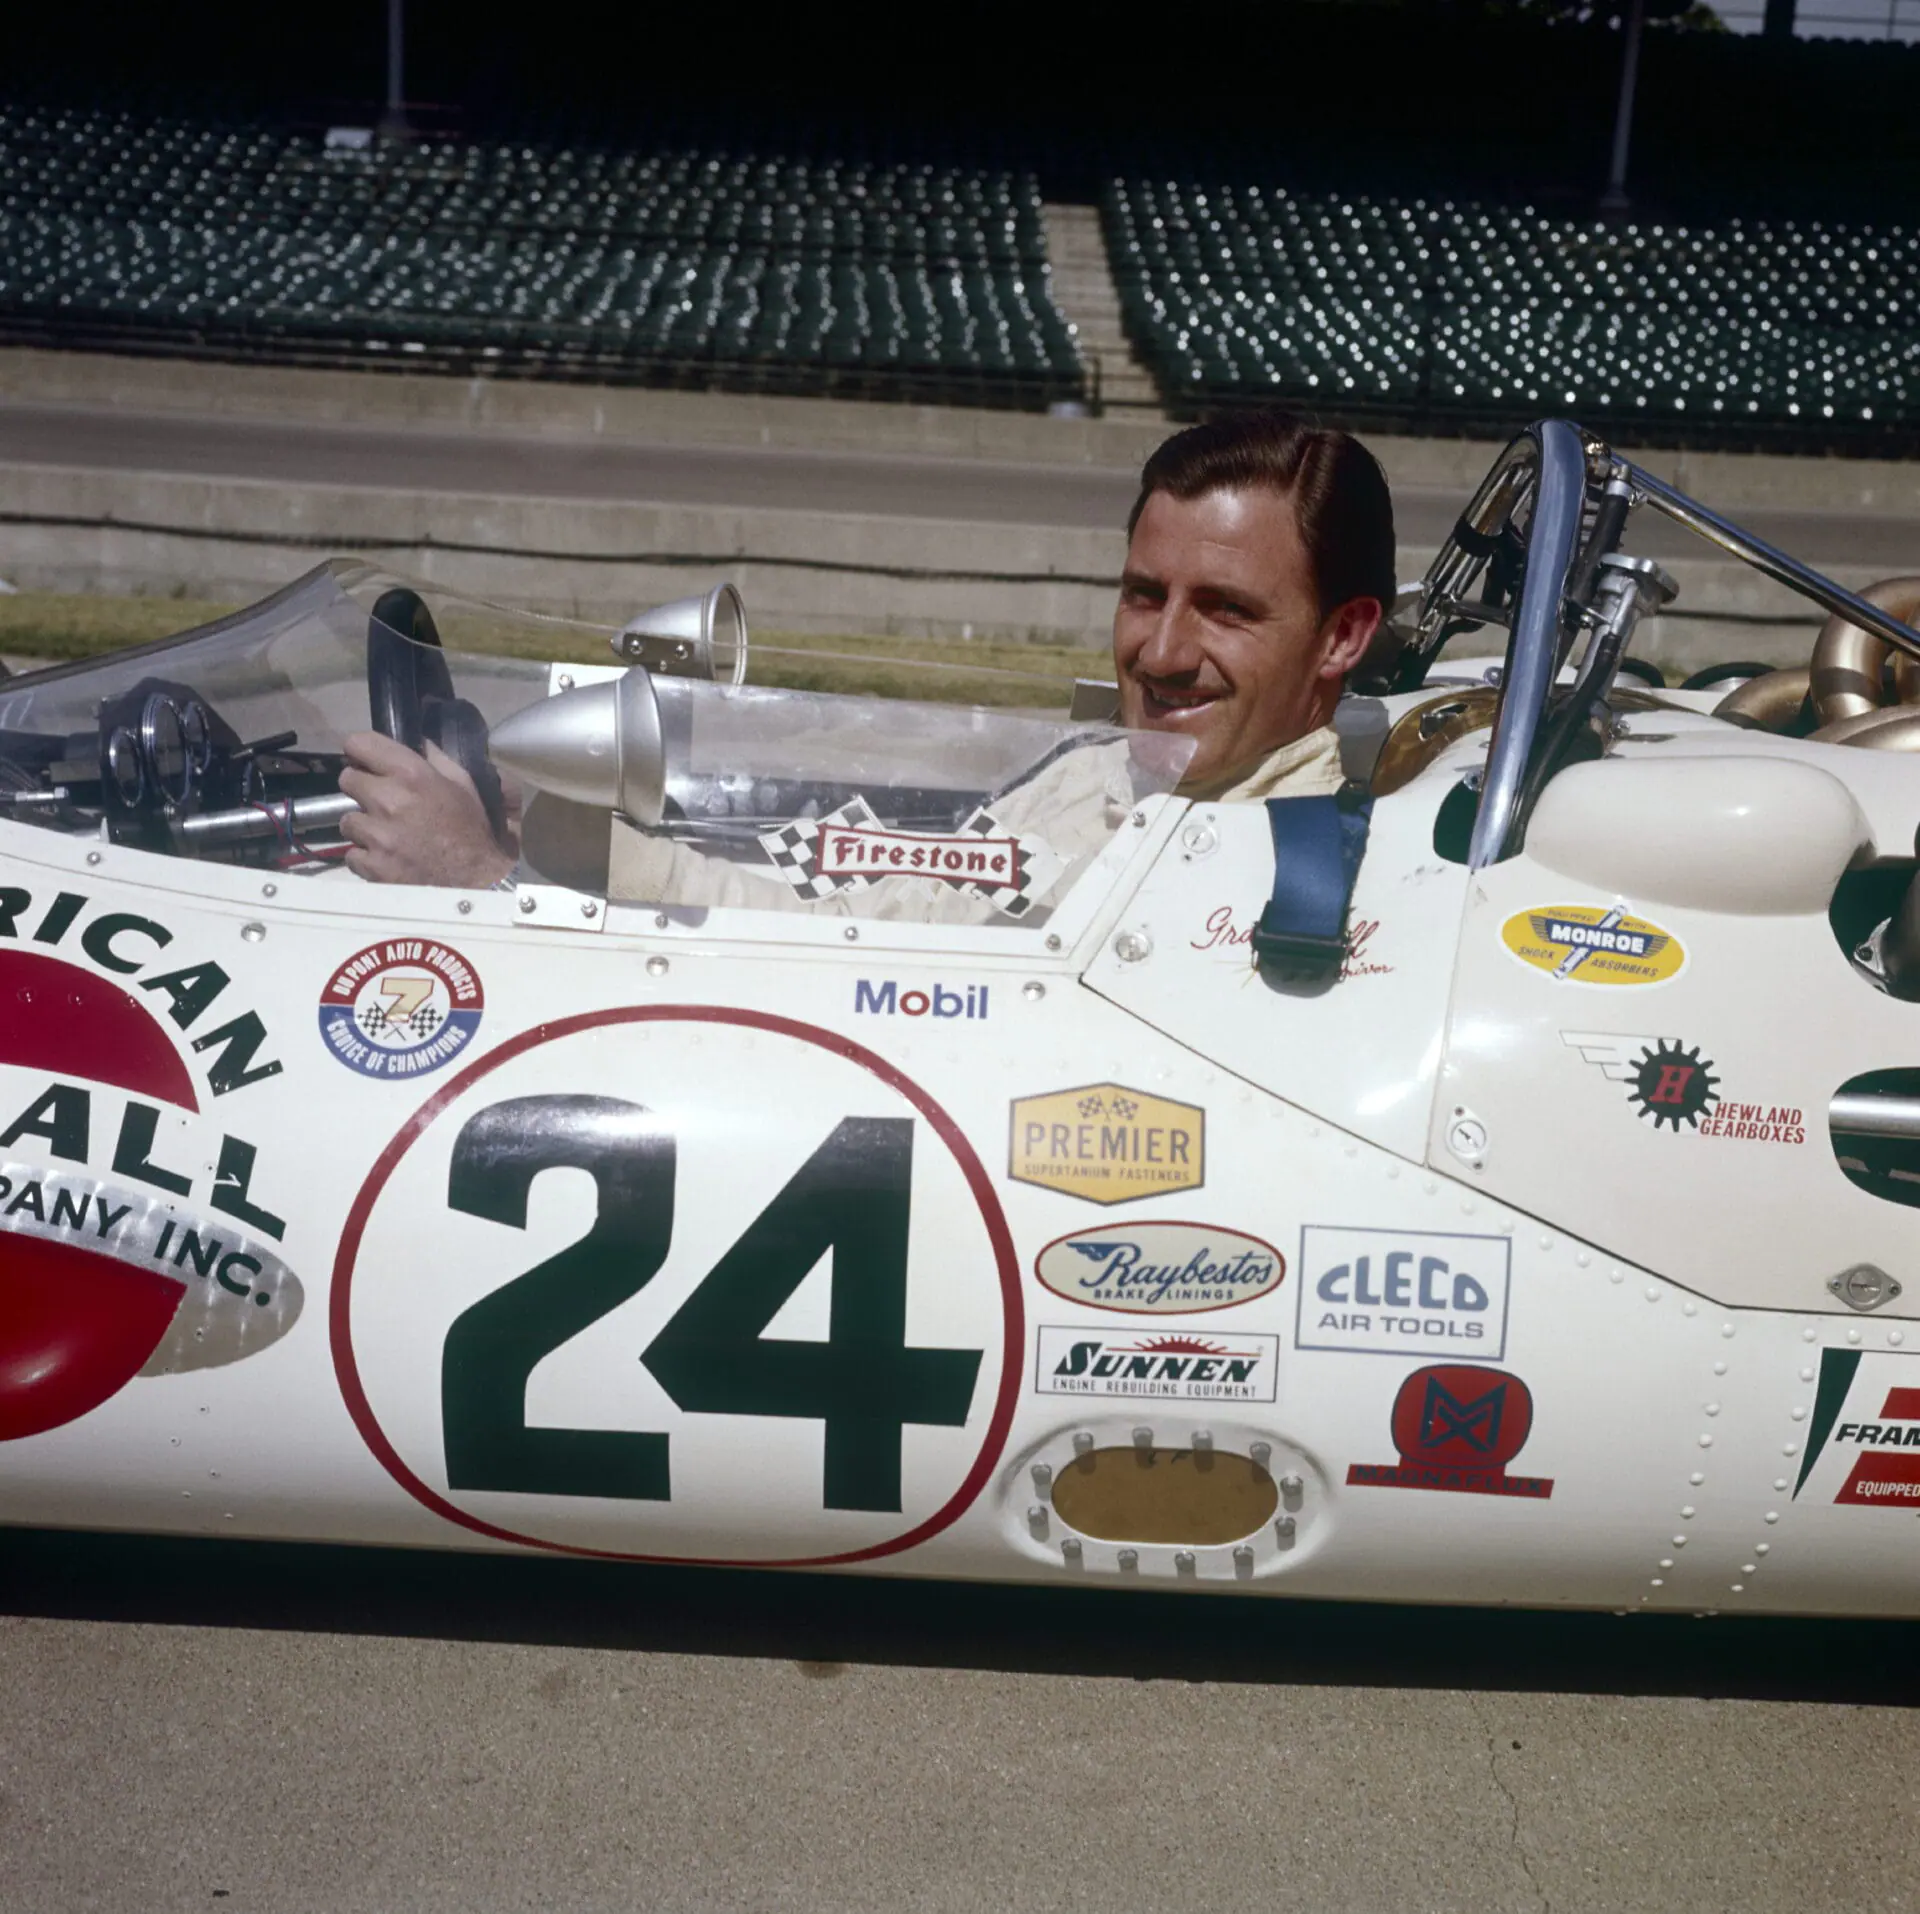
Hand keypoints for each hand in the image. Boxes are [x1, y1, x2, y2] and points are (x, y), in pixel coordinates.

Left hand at [339, 730, 515, 887]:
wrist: (477, 884)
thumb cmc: (474, 832)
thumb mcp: (465, 786)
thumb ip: (436, 759)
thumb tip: (415, 741)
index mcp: (411, 775)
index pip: (358, 744)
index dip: (360, 751)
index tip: (367, 761)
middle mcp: (388, 800)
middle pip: (347, 780)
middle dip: (363, 789)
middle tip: (382, 802)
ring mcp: (377, 835)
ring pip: (347, 821)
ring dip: (364, 827)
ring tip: (388, 837)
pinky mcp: (371, 865)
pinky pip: (353, 855)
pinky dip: (367, 858)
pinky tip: (388, 860)